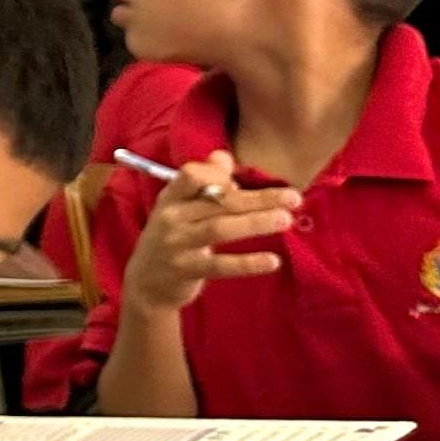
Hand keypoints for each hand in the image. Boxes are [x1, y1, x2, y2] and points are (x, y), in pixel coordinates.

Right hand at [124, 153, 297, 314]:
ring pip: (220, 228)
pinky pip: (220, 266)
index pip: (191, 175)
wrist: (146, 284)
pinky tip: (272, 261)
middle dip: (258, 198)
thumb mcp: (179, 209)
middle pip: (218, 202)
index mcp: (171, 198)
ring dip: (256, 222)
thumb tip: (223, 156)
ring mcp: (176, 245)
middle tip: (293, 198)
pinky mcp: (186, 270)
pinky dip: (247, 263)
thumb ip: (202, 183)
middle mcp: (171, 218)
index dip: (219, 174)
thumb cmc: (171, 239)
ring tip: (286, 220)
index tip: (243, 182)